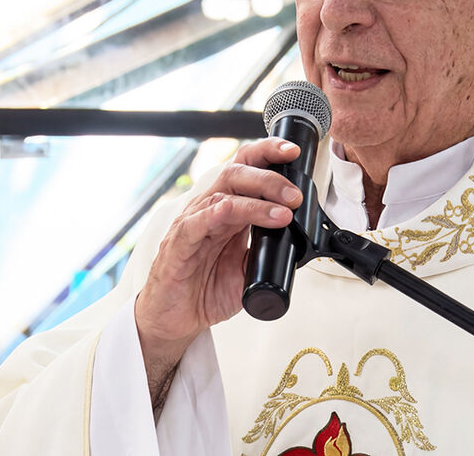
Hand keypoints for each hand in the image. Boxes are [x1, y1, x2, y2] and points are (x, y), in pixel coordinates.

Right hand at [133, 138, 302, 405]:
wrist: (176, 319)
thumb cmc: (206, 288)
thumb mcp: (248, 268)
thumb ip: (268, 250)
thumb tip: (297, 241)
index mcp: (229, 208)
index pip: (247, 169)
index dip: (268, 154)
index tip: (293, 153)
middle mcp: (210, 209)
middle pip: (237, 174)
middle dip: (270, 178)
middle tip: (295, 195)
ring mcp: (193, 224)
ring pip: (222, 196)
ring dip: (256, 201)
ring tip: (283, 213)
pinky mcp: (178, 245)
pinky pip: (195, 223)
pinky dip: (215, 214)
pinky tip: (231, 211)